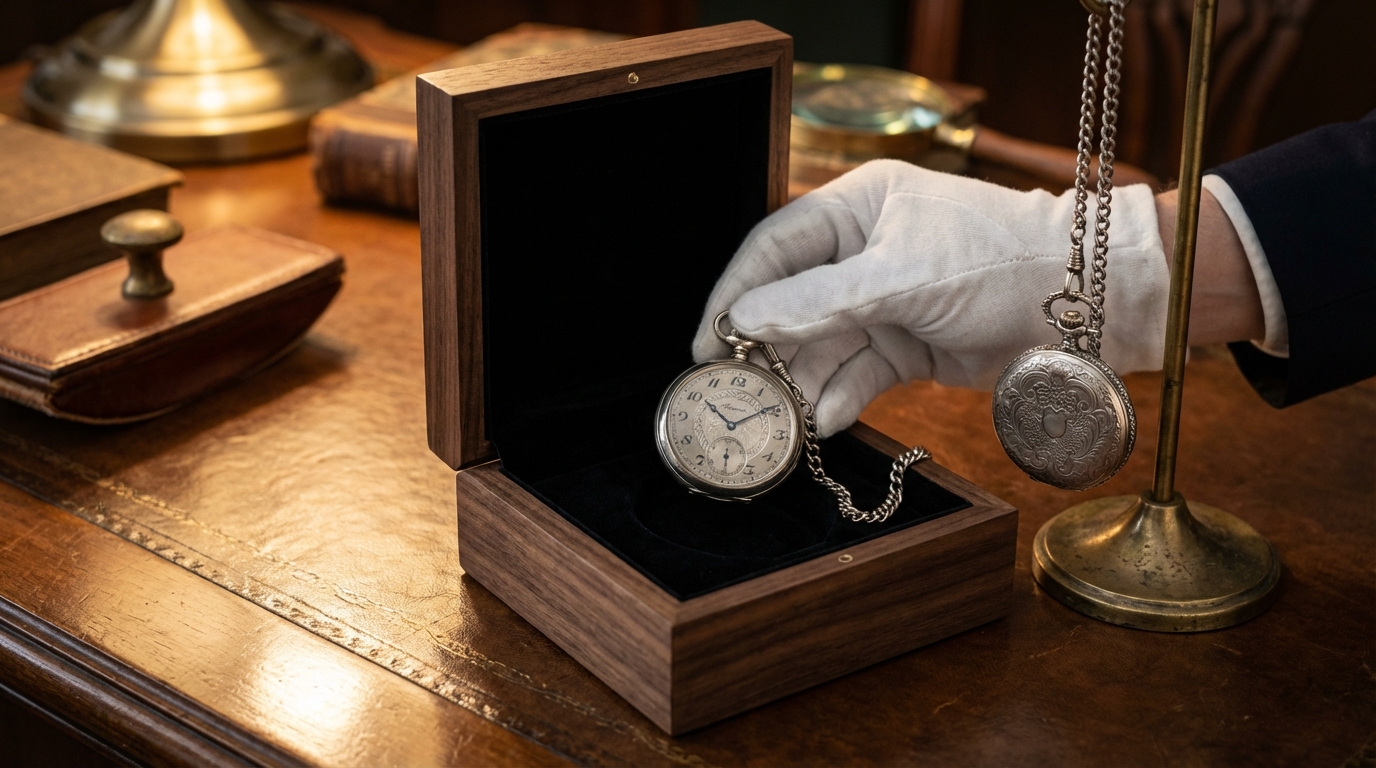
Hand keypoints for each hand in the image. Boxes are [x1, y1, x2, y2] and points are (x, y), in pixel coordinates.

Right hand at [692, 160, 1170, 436]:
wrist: (1083, 305)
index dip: (735, 293)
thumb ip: (820, 301)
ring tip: (778, 419)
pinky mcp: (905, 347)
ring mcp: (883, 302)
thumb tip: (746, 319)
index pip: (774, 248)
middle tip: (732, 390)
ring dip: (799, 382)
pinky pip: (856, 374)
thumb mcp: (902, 275)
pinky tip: (826, 420)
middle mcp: (861, 252)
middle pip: (790, 303)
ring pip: (820, 346)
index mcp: (857, 207)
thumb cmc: (998, 261)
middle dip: (763, 348)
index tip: (707, 340)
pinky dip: (840, 396)